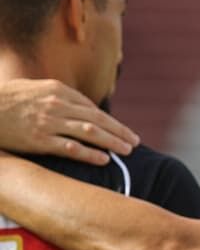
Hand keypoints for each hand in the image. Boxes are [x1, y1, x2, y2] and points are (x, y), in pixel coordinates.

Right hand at [0, 79, 139, 164]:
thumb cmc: (5, 99)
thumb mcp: (32, 89)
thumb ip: (56, 96)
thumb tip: (79, 107)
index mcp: (56, 90)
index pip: (91, 108)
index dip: (110, 121)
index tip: (123, 131)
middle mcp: (56, 105)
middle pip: (97, 120)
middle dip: (120, 131)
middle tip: (136, 142)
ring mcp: (48, 123)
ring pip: (90, 133)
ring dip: (113, 143)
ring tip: (127, 151)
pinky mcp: (39, 140)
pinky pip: (71, 149)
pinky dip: (91, 154)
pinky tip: (104, 160)